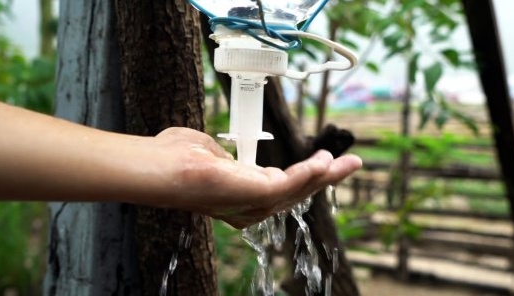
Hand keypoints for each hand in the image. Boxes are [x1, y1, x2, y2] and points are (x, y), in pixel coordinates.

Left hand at [145, 128, 361, 227]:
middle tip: (350, 163)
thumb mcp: (212, 156)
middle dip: (326, 178)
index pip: (281, 188)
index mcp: (241, 198)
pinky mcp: (257, 195)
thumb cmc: (176, 159)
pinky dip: (309, 171)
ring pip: (300, 189)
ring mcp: (254, 204)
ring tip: (346, 162)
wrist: (163, 168)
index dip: (304, 176)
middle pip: (298, 191)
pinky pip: (291, 183)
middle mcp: (250, 207)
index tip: (322, 161)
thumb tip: (235, 158)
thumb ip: (230, 160)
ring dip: (325, 175)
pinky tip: (324, 161)